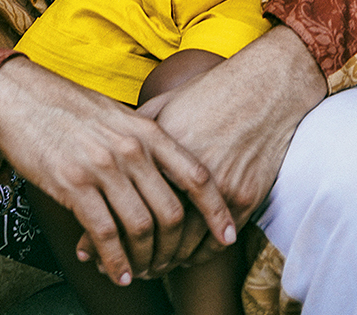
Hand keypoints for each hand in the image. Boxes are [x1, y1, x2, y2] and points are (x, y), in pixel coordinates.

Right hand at [0, 55, 236, 285]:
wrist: (20, 97)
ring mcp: (102, 167)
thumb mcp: (118, 115)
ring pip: (141, 228)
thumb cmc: (70, 108)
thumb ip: (145, 139)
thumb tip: (170, 171)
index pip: (196, 175)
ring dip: (145, 260)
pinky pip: (106, 235)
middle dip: (176, 248)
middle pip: (172, 212)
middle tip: (171, 265)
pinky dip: (116, 263)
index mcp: (146, 130)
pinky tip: (119, 274)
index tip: (226, 237)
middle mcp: (130, 149)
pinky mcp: (73, 185)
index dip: (216, 211)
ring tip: (143, 273)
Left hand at [75, 27, 326, 274]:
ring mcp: (218, 187)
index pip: (124, 203)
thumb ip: (136, 130)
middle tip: (124, 266)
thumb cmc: (210, 94)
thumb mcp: (166, 104)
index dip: (107, 231)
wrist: (263, 89)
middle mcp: (185, 169)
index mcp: (159, 146)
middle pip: (153, 232)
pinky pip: (215, 244)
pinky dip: (198, 256)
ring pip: (184, 245)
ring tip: (152, 267)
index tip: (93, 249)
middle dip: (135, 256)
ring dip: (166, 262)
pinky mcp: (244, 198)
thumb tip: (108, 150)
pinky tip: (184, 257)